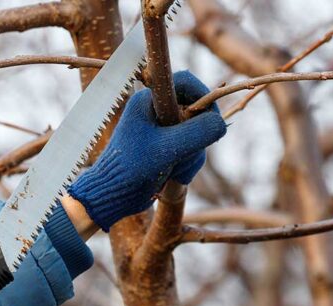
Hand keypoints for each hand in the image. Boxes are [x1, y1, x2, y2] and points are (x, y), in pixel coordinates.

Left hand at [67, 70, 226, 230]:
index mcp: (149, 101)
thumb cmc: (131, 169)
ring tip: (174, 170)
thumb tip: (221, 123)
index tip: (212, 117)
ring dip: (192, 155)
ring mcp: (162, 131)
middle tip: (186, 154)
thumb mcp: (167, 149)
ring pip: (196, 135)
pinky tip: (174, 176)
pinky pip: (190, 151)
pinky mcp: (166, 149)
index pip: (186, 82)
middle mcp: (156, 111)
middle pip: (196, 112)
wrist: (111, 196)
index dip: (204, 95)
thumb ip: (197, 133)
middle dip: (197, 137)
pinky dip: (187, 164)